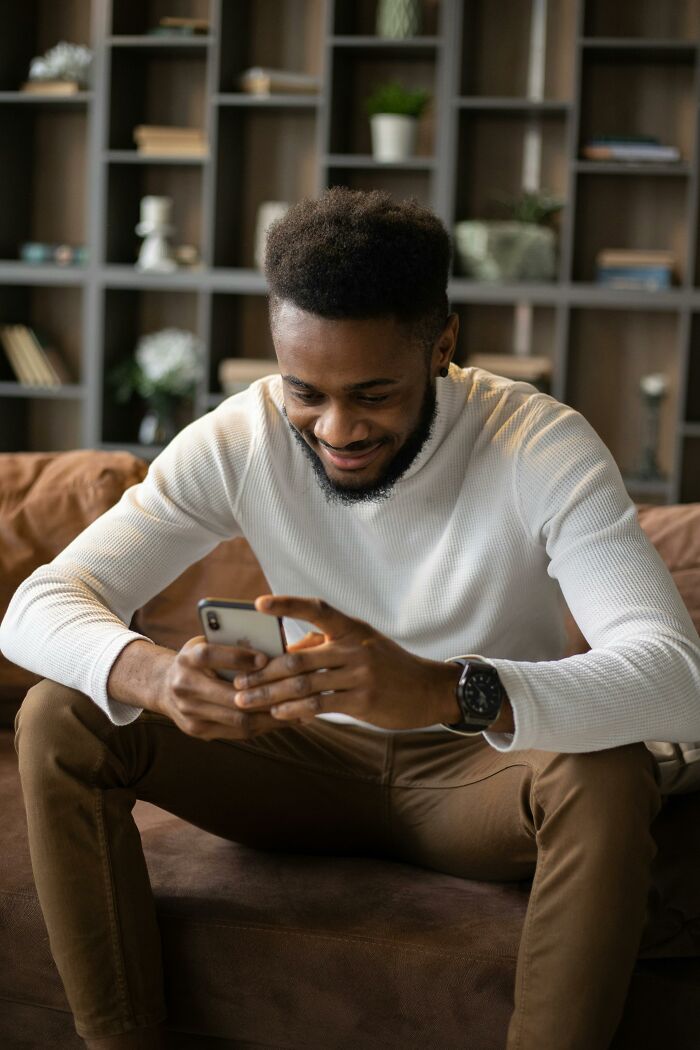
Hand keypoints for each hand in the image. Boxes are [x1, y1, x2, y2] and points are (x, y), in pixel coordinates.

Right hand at [156, 633, 320, 740]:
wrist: (163, 686)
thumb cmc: (198, 659)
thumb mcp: (208, 642)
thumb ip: (232, 645)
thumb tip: (274, 647)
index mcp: (187, 658)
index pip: (209, 655)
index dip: (237, 657)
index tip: (265, 658)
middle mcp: (184, 686)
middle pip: (228, 696)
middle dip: (265, 695)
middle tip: (294, 691)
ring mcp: (189, 713)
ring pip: (237, 719)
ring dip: (270, 716)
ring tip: (298, 709)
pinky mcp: (198, 730)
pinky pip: (236, 732)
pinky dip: (263, 725)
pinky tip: (283, 718)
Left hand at [231, 595, 461, 730]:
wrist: (427, 690)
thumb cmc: (387, 665)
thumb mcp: (360, 645)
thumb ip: (324, 645)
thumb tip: (286, 652)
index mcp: (351, 628)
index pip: (316, 608)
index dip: (287, 604)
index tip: (259, 603)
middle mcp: (354, 647)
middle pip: (297, 660)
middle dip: (262, 673)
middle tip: (238, 683)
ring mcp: (359, 674)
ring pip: (304, 685)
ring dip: (270, 695)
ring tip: (247, 701)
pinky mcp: (362, 700)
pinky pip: (320, 704)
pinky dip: (295, 709)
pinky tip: (278, 713)